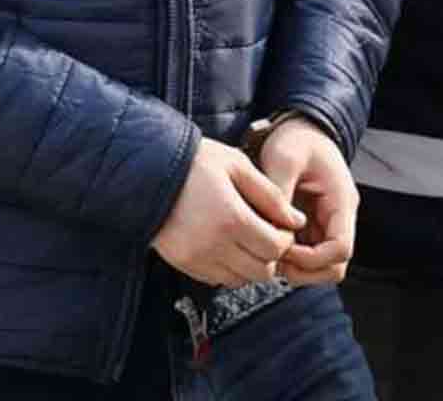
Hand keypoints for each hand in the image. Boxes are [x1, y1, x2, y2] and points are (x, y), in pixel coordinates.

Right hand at [152, 138, 306, 287]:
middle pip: (261, 271)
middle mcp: (214, 244)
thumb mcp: (236, 165)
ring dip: (250, 265)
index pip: (275, 248)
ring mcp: (196, 257)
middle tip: (266, 236)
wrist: (146, 171)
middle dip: (270, 256)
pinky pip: (217, 280)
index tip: (281, 227)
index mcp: (232, 218)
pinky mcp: (183, 263)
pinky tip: (226, 246)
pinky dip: (228, 269)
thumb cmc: (192, 162)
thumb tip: (296, 221)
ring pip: (240, 280)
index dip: (285, 240)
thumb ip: (270, 195)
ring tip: (246, 240)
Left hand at [256, 117, 359, 284]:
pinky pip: (307, 254)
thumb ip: (279, 191)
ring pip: (322, 266)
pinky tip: (268, 244)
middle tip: (274, 259)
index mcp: (341, 202)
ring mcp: (326, 223)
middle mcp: (339, 217)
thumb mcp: (285, 158)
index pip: (340, 250)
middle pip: (334, 266)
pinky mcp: (312, 226)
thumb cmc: (296, 139)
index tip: (283, 248)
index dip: (311, 259)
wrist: (300, 129)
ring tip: (269, 252)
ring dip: (297, 267)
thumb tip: (272, 226)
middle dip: (305, 270)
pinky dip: (290, 257)